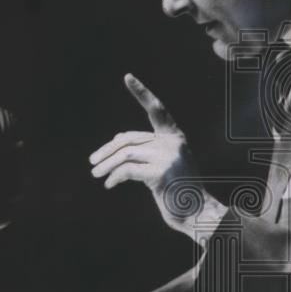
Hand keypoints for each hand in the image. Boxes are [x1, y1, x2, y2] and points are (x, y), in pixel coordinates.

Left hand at [89, 73, 225, 237]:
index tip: (127, 77)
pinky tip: (109, 184)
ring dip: (106, 164)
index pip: (157, 110)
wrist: (197, 214)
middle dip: (107, 150)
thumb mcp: (163, 167)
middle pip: (129, 138)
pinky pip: (128, 169)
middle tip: (93, 162)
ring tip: (96, 173)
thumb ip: (146, 152)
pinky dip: (115, 176)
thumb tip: (116, 143)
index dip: (142, 93)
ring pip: (125, 153)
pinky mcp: (161, 171)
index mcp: (175, 138)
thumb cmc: (178, 193)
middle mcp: (173, 142)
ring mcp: (168, 156)